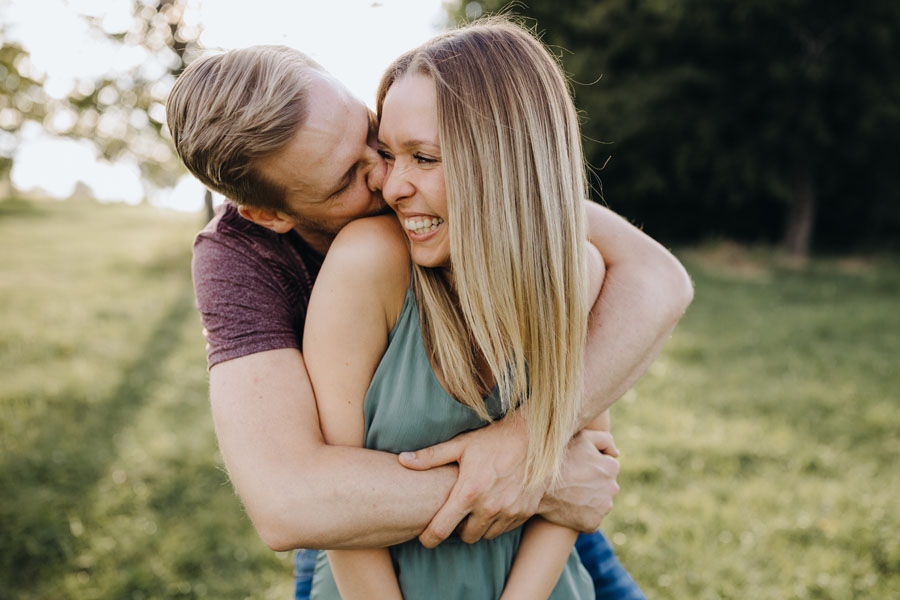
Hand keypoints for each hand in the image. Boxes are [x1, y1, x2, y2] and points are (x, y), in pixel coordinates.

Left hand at [398, 415, 540, 547]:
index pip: (441, 530)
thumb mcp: (461, 445)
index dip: (429, 538)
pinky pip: (503, 528)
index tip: (425, 538)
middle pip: (465, 537)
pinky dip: (496, 522)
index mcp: (468, 493)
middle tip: (456, 512)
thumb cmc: (494, 439)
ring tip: (475, 507)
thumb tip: (402, 460)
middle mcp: (489, 508)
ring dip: (477, 526)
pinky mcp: (524, 513)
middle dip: (458, 528)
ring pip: (485, 535)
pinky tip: (493, 504)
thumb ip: (430, 457)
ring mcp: (509, 512)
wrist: (536, 438)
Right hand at [538, 429, 619, 532]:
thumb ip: (605, 440)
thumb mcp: (583, 438)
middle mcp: (613, 489)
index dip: (592, 466)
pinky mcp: (592, 524)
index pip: (607, 467)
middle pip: (605, 486)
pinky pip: (590, 518)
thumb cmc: (560, 459)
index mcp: (612, 468)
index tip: (578, 467)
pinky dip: (582, 514)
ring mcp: (603, 508)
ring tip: (569, 494)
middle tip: (572, 481)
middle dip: (593, 483)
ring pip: (599, 502)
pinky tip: (569, 507)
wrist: (537, 486)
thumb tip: (617, 453)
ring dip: (589, 499)